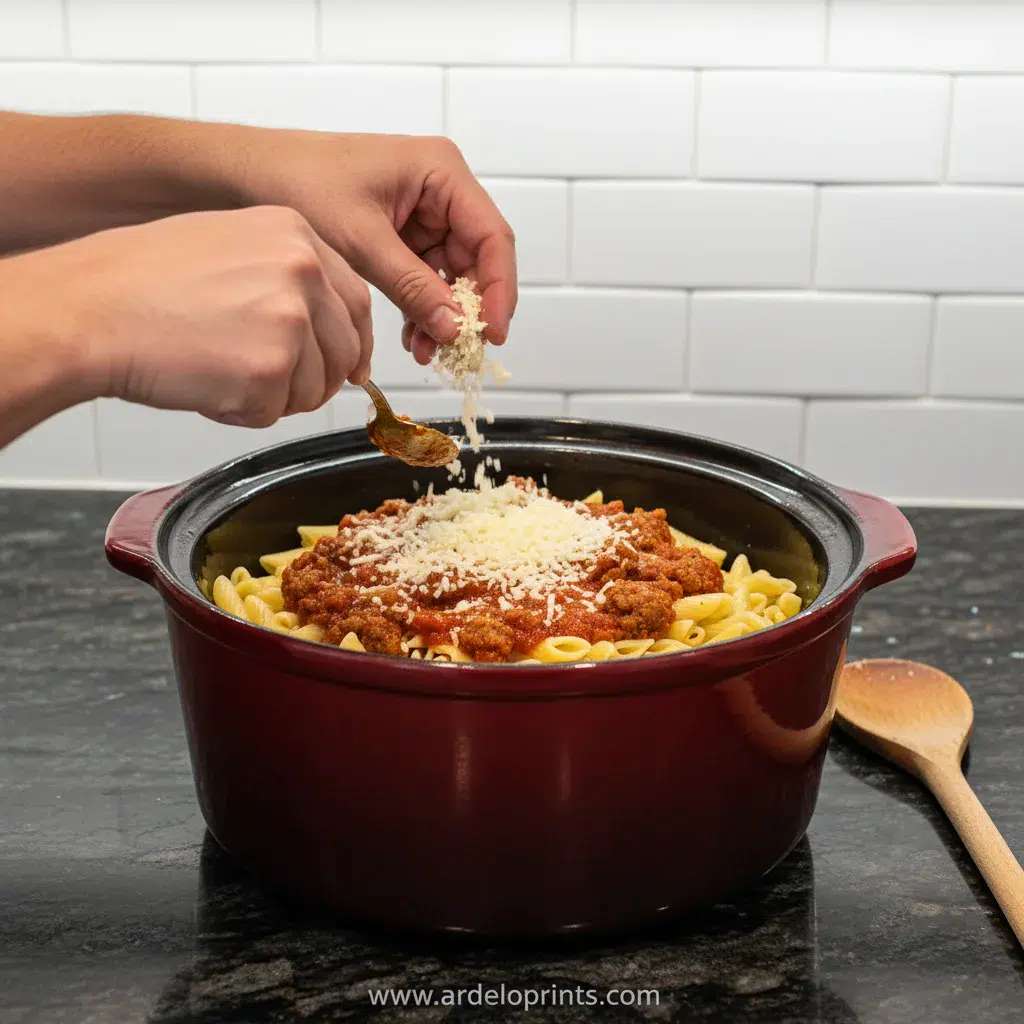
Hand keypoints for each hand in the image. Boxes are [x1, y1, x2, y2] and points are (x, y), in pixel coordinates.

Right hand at [38, 205, 371, 426]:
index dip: (351, 342)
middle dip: (317, 380)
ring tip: (217, 371)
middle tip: (273, 384)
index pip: (356, 300)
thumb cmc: (139, 282)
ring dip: (273, 397)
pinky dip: (241, 412)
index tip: (348, 364)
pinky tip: (203, 382)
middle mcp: (302, 269)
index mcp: (295, 233)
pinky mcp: (270, 368)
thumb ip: (286, 277)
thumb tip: (326, 323)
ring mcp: (290, 319)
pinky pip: (274, 412)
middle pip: (344, 350)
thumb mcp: (227, 245)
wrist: (88, 309)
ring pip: (314, 389)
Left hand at [235, 132, 517, 365]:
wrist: (249, 177)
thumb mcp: (361, 240)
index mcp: (441, 172)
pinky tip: (410, 340)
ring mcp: (423, 217)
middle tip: (457, 352)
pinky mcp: (403, 239)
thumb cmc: (300, 182)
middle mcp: (441, 192)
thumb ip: (411, 286)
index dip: (499, 289)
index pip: (492, 237)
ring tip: (424, 352)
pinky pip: (425, 281)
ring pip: (452, 278)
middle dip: (466, 310)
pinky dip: (421, 312)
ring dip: (442, 318)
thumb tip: (453, 329)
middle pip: (476, 261)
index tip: (491, 333)